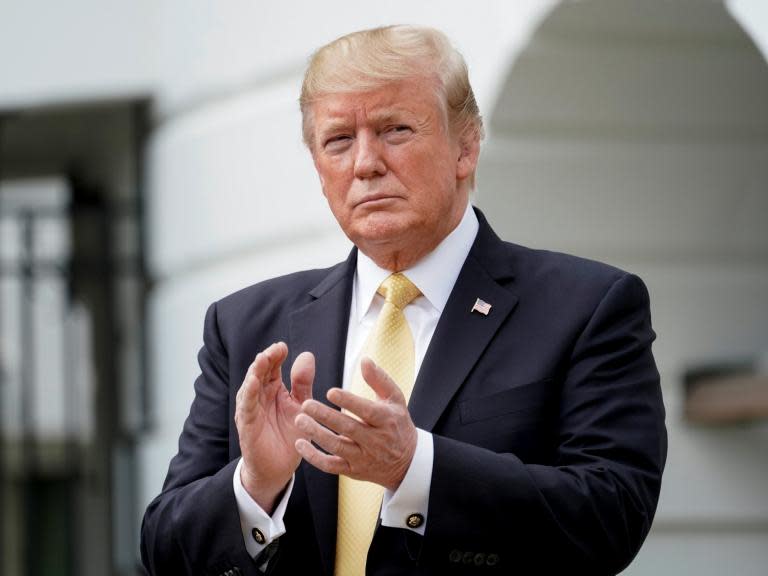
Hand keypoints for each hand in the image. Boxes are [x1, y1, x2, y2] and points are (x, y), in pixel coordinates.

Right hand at [235, 342, 313, 512]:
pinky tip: (253, 383)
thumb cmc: (289, 435)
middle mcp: (260, 396)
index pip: (272, 367)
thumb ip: (303, 383)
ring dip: (255, 372)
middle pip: (259, 372)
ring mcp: (251, 410)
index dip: (276, 356)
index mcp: (273, 390)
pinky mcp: (247, 425)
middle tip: (275, 348)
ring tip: (262, 359)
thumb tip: (306, 355)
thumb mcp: (301, 407)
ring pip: (250, 386)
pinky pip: (247, 407)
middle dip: (266, 359)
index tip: (283, 347)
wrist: (279, 468)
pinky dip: (249, 394)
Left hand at [294, 358, 417, 490]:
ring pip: (337, 447)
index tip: (330, 392)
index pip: (366, 411)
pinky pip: (331, 466)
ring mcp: (364, 458)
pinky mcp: (353, 471)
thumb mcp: (395, 399)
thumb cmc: (397, 423)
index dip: (349, 402)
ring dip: (317, 435)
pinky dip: (314, 458)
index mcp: (386, 420)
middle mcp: (376, 441)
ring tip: (299, 420)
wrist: (407, 462)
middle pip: (349, 429)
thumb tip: (364, 359)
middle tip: (306, 404)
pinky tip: (299, 444)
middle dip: (326, 416)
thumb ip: (379, 379)